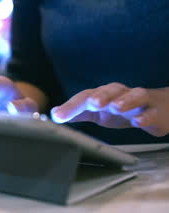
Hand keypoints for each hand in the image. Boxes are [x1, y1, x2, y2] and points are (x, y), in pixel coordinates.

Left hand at [51, 83, 168, 136]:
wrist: (159, 108)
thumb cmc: (124, 110)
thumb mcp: (98, 113)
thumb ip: (77, 113)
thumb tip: (54, 114)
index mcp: (103, 94)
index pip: (85, 96)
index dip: (71, 106)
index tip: (58, 116)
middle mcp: (120, 94)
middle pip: (110, 91)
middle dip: (100, 96)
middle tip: (92, 103)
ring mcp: (140, 101)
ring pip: (134, 96)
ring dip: (125, 101)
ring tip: (116, 107)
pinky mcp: (156, 111)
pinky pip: (152, 112)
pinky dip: (145, 116)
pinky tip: (138, 121)